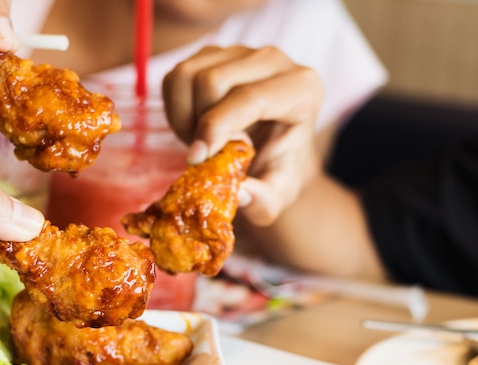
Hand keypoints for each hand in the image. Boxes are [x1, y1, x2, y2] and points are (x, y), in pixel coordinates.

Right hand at [162, 45, 323, 225]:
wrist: (275, 151)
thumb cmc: (279, 170)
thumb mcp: (278, 195)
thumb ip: (263, 200)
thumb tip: (239, 194)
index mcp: (302, 90)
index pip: (251, 97)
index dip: (216, 127)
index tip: (197, 159)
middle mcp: (273, 61)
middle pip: (212, 81)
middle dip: (197, 124)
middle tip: (204, 156)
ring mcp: (241, 52)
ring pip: (188, 74)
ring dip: (182, 116)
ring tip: (199, 142)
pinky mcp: (214, 54)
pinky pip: (176, 76)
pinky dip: (174, 107)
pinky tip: (192, 127)